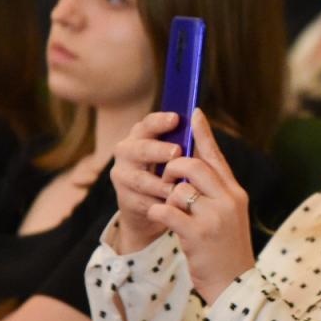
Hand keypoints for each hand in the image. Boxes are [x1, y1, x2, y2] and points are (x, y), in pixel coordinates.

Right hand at [109, 111, 184, 253]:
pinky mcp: (124, 199)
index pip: (147, 124)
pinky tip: (169, 205)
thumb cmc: (171, 172)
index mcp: (140, 136)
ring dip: (158, 183)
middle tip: (177, 151)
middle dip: (158, 150)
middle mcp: (126, 152)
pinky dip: (156, 203)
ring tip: (175, 186)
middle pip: (140, 149)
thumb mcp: (179, 154)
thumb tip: (198, 115)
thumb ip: (186, 138)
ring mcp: (122, 176)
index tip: (176, 118)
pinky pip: (141, 201)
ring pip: (139, 179)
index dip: (160, 121)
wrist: (154, 206)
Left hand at [151, 109, 255, 299]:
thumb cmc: (226, 249)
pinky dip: (159, 212)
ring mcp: (214, 217)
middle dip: (173, 169)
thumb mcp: (229, 215)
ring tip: (171, 210)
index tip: (194, 112)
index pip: (217, 156)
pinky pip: (167, 210)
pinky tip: (163, 219)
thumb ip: (216, 191)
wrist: (235, 285)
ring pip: (178, 188)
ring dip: (166, 196)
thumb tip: (193, 166)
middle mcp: (228, 200)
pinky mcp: (197, 234)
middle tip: (168, 181)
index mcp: (235, 193)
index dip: (204, 133)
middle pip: (194, 165)